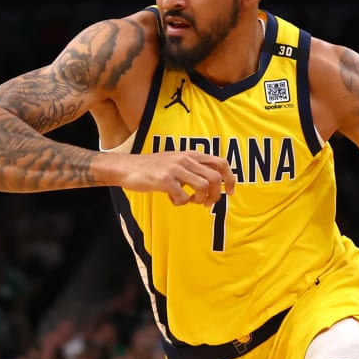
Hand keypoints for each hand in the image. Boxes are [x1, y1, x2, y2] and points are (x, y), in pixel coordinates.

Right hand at [110, 149, 235, 206]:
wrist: (127, 168)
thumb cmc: (152, 168)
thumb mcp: (176, 162)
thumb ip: (192, 169)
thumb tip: (211, 186)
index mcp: (191, 154)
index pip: (221, 163)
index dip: (230, 179)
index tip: (230, 192)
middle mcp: (186, 159)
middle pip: (216, 178)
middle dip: (216, 195)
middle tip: (207, 203)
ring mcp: (176, 169)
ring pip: (203, 187)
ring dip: (200, 199)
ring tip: (189, 200)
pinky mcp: (165, 180)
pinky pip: (183, 197)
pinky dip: (181, 203)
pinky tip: (173, 200)